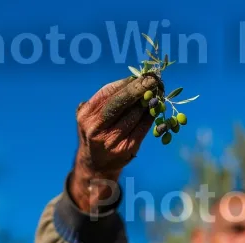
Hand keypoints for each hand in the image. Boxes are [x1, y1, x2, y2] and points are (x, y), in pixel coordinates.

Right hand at [70, 73, 163, 211]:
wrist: (96, 164)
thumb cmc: (97, 132)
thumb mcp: (92, 115)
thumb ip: (106, 99)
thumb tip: (134, 78)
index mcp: (86, 115)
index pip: (109, 92)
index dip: (127, 82)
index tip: (142, 74)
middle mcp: (96, 127)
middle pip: (121, 102)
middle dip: (139, 88)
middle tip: (154, 79)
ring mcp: (112, 140)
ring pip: (135, 114)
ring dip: (149, 101)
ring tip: (157, 92)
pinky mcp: (127, 148)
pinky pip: (144, 127)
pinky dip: (151, 116)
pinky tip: (156, 108)